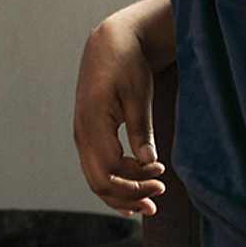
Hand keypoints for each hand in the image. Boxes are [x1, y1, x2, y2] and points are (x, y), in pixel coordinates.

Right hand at [73, 0, 172, 214]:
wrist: (109, 44)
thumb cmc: (126, 65)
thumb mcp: (138, 95)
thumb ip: (141, 130)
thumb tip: (149, 161)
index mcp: (92, 123)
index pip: (111, 169)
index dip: (137, 179)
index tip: (164, 173)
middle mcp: (81, 133)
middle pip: (99, 181)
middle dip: (128, 195)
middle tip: (158, 200)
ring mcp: (81, 135)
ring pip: (95, 179)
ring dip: (121, 194)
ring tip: (149, 202)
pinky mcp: (88, 135)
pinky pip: (95, 168)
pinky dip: (114, 183)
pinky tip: (131, 193)